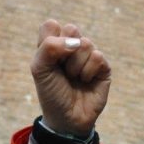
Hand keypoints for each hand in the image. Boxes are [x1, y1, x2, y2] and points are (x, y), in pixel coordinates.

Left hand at [30, 20, 111, 137]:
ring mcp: (89, 56)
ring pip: (86, 44)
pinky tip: (86, 82)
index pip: (52, 25)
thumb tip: (76, 42)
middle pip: (72, 29)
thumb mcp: (39, 69)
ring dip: (76, 66)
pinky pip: (97, 56)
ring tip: (74, 79)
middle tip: (62, 70)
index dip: (50, 42)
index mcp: (54, 44)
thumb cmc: (51, 94)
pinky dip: (88, 72)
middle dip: (64, 53)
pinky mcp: (103, 67)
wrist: (67, 118)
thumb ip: (49, 47)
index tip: (49, 61)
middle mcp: (72, 47)